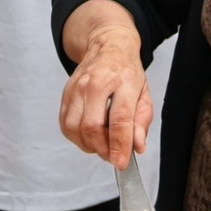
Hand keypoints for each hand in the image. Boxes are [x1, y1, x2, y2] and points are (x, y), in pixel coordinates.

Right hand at [59, 22, 151, 167]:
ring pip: (75, 129)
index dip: (120, 146)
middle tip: (114, 155)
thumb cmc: (127, 71)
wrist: (107, 46)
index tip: (121, 163)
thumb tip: (136, 146)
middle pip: (92, 127)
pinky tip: (90, 135)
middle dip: (103, 149)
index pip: (120, 119)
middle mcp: (96, 83)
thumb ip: (142, 121)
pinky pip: (66, 125)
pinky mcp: (65, 94)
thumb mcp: (144, 93)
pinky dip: (77, 138)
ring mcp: (77, 87)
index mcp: (123, 81)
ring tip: (103, 144)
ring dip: (89, 145)